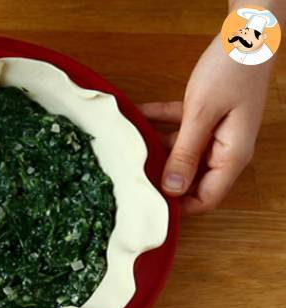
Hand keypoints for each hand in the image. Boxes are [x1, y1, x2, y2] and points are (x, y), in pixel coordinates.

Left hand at [139, 35, 271, 213]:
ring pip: (180, 153)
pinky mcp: (204, 117)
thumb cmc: (231, 71)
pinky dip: (159, 122)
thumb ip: (186, 152)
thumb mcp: (202, 114)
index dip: (180, 206)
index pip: (207, 198)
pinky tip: (137, 115)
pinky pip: (177, 128)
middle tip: (131, 177)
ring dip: (156, 148)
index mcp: (231, 156)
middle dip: (162, 178)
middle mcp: (223, 150)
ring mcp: (214, 133)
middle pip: (190, 178)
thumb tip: (172, 188)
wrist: (248, 33)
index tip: (149, 204)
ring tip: (128, 147)